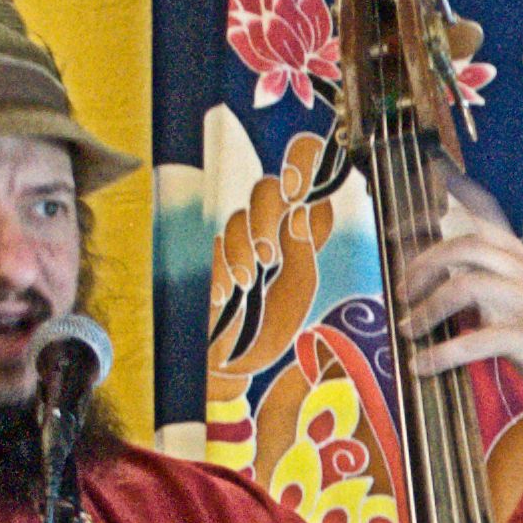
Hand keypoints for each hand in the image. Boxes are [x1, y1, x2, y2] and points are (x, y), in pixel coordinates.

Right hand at [207, 131, 332, 411]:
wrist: (239, 362)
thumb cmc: (278, 326)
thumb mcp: (299, 288)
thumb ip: (301, 250)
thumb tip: (301, 211)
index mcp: (307, 226)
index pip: (307, 170)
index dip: (302, 160)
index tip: (297, 186)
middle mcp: (276, 225)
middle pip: (266, 188)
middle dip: (263, 217)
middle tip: (268, 257)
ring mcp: (244, 240)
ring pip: (238, 217)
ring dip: (242, 250)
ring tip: (247, 285)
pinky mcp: (218, 256)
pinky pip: (215, 245)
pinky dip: (221, 268)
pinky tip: (226, 294)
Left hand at [399, 183, 522, 522]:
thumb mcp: (517, 287)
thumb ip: (480, 273)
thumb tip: (424, 271)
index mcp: (516, 253)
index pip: (476, 216)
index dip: (433, 214)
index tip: (394, 231)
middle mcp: (521, 269)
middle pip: (463, 246)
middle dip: (423, 265)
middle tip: (403, 292)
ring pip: (465, 286)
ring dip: (428, 309)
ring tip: (409, 329)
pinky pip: (476, 341)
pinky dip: (442, 354)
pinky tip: (423, 365)